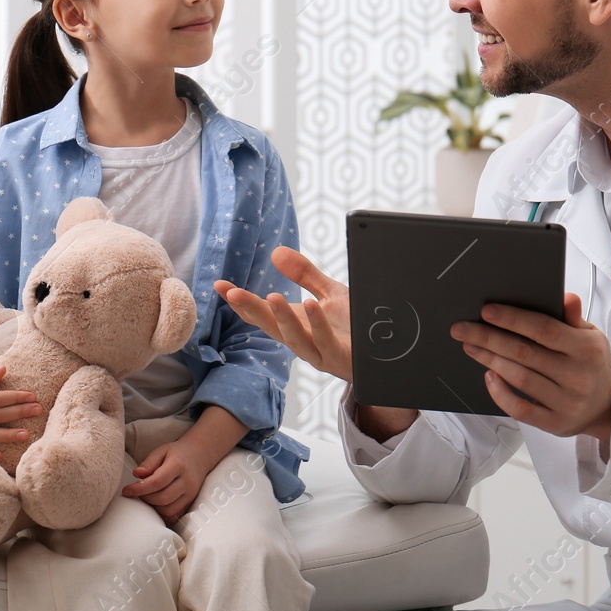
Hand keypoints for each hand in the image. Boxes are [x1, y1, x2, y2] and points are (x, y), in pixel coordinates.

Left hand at [122, 439, 214, 524]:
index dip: (139, 489)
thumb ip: (148, 463)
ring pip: (168, 509)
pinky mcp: (190, 502)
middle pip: (162, 498)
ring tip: (147, 497)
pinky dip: (162, 513)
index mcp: (178, 465)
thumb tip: (136, 474)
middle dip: (145, 498)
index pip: (157, 481)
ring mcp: (190, 493)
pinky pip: (175, 515)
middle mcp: (186, 481)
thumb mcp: (161, 451)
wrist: (199, 455)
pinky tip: (156, 504)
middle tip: (137, 492)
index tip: (126, 491)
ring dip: (153, 507)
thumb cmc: (177, 453)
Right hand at [214, 246, 352, 381]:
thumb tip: (276, 253)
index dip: (241, 302)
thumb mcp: (330, 293)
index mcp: (297, 325)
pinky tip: (310, 304)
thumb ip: (304, 275)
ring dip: (282, 319)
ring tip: (271, 297)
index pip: (262, 314)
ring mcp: (322, 353)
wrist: (390, 350)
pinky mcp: (342, 358)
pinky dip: (316, 324)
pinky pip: (326, 342)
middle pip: (271, 327)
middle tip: (233, 293)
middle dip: (251, 310)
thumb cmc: (358, 325)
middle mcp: (304, 341)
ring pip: (295, 339)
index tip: (220, 286)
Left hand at [452, 293, 610, 444]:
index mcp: (586, 349)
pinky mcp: (555, 423)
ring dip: (490, 360)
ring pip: (519, 378)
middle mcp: (577, 376)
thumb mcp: (590, 335)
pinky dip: (500, 392)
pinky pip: (520, 409)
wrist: (610, 404)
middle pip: (524, 353)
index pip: (544, 330)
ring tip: (471, 346)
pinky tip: (489, 376)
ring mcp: (567, 402)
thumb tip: (566, 297)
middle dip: (489, 338)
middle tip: (462, 328)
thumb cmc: (591, 362)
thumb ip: (573, 317)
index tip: (486, 311)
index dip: (513, 320)